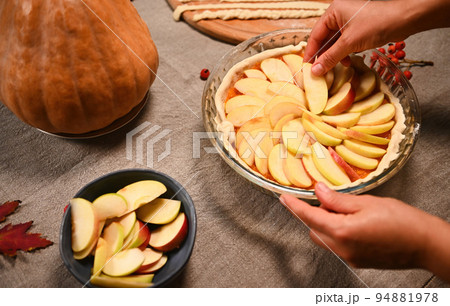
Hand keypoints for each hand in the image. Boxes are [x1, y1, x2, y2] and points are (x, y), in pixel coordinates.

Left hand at [280, 182, 449, 280]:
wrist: (425, 244)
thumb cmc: (402, 222)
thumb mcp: (367, 203)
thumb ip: (338, 199)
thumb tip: (318, 191)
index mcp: (342, 231)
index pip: (309, 216)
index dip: (294, 206)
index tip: (283, 198)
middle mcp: (342, 249)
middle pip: (313, 230)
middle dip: (317, 214)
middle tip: (335, 202)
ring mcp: (349, 258)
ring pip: (324, 239)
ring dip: (327, 225)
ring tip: (350, 213)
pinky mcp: (357, 262)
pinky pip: (337, 246)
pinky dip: (338, 234)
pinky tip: (357, 224)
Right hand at [304, 0, 449, 75]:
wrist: (406, 18)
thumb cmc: (377, 24)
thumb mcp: (350, 43)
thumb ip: (330, 58)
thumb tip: (315, 71)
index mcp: (333, 11)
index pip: (315, 34)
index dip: (311, 52)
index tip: (306, 68)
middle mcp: (339, 14)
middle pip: (324, 39)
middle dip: (322, 56)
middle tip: (318, 72)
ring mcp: (349, 21)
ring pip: (335, 42)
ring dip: (333, 57)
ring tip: (333, 69)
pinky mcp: (359, 28)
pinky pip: (345, 43)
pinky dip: (343, 53)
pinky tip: (345, 62)